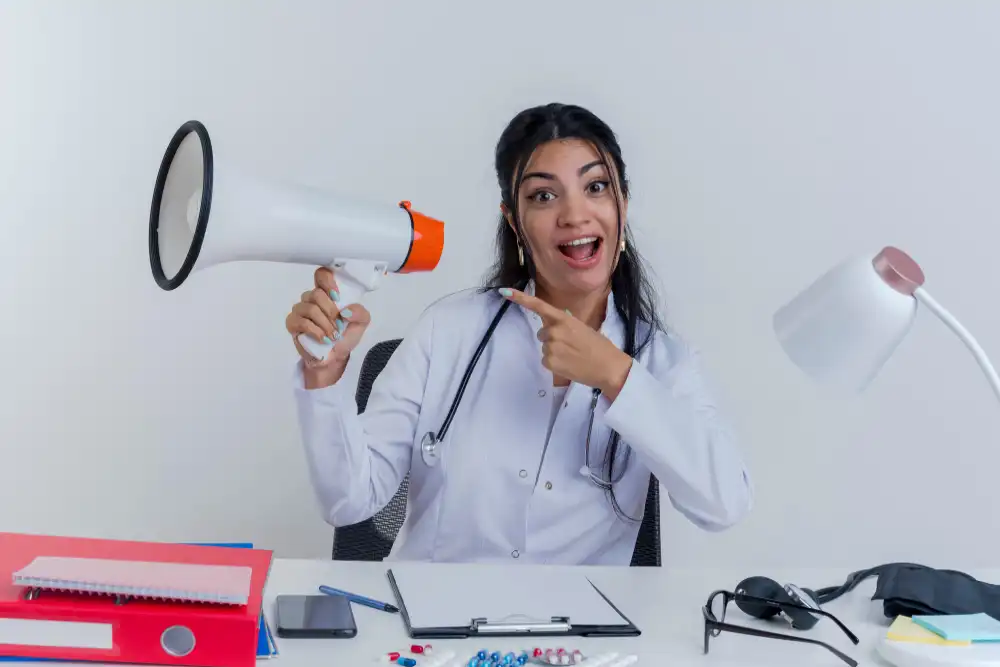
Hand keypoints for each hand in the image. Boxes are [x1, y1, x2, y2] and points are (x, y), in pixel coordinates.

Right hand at [286, 267, 371, 370]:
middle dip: (330, 311)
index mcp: (327, 292)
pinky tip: (323, 339)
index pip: (322, 274)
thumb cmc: (345, 335)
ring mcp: (299, 309)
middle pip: (316, 294)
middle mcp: (311, 298)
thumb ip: (360, 312)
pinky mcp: (292, 323)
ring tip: (332, 336)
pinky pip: (302, 322)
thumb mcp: (361, 322)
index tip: (337, 296)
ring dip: (325, 324)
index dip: (327, 281)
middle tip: (338, 325)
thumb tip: (345, 310)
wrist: (335, 357)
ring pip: (310, 309)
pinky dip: (316, 332)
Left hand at [499, 288, 632, 399]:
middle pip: (543, 333)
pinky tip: (569, 364)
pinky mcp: (548, 362)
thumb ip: (566, 323)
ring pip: (545, 347)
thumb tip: (554, 322)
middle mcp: (554, 331)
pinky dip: (555, 363)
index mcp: (564, 319)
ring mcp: (550, 347)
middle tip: (571, 345)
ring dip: (555, 351)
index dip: (520, 298)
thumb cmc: (599, 346)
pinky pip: (546, 360)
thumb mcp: (583, 328)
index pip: (539, 306)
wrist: (608, 367)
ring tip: (573, 356)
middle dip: (553, 338)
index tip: (504, 292)